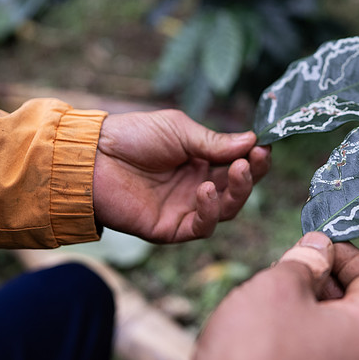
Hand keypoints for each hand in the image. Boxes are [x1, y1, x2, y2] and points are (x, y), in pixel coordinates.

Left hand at [92, 109, 270, 242]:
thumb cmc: (133, 136)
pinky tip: (207, 191)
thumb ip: (214, 142)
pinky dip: (210, 211)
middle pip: (237, 188)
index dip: (254, 157)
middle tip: (254, 159)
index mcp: (202, 161)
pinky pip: (201, 226)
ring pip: (226, 209)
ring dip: (237, 192)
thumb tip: (253, 140)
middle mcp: (198, 186)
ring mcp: (186, 208)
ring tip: (236, 171)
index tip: (264, 146)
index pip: (238, 163)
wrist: (93, 157)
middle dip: (251, 174)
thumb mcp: (179, 130)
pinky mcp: (171, 229)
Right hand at [188, 232, 358, 359]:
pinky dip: (293, 336)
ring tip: (267, 298)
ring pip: (330, 331)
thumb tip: (319, 246)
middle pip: (353, 306)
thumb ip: (305, 261)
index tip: (317, 241)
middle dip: (321, 279)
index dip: (345, 254)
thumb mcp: (278, 287)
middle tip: (286, 265)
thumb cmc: (254, 354)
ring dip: (303, 307)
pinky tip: (260, 331)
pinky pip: (313, 357)